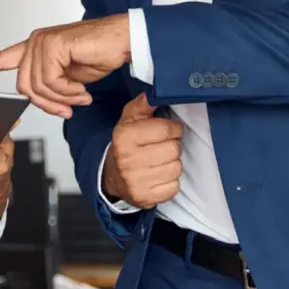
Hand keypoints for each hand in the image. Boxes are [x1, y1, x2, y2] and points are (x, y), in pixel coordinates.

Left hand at [0, 15, 130, 117]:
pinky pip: (51, 81)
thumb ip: (51, 87)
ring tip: (80, 97)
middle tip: (68, 109)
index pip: (3, 58)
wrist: (122, 41)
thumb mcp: (69, 79)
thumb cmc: (99, 55)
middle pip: (24, 87)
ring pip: (37, 87)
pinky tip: (82, 91)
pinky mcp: (53, 45)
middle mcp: (35, 42)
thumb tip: (46, 104)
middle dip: (47, 104)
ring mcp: (42, 42)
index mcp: (35, 48)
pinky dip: (68, 92)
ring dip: (61, 99)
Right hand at [102, 93, 182, 208]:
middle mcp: (128, 159)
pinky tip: (159, 176)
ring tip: (160, 161)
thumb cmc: (127, 145)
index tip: (170, 129)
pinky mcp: (145, 197)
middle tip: (163, 146)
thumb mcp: (130, 119)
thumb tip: (156, 90)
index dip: (174, 128)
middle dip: (173, 145)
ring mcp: (136, 181)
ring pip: (176, 168)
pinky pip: (174, 187)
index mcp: (125, 136)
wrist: (112, 176)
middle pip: (174, 149)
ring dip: (172, 163)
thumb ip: (144, 104)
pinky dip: (170, 181)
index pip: (166, 129)